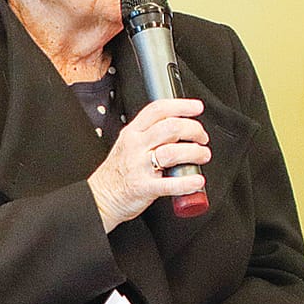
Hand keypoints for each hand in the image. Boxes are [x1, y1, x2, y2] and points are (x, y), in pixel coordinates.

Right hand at [88, 97, 209, 231]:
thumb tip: (179, 124)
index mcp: (133, 132)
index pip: (158, 109)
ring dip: (195, 152)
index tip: (197, 108)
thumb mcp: (128, 143)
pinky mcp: (144, 188)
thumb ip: (149, 132)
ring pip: (172, 152)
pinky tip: (197, 181)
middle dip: (194, 129)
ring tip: (203, 156)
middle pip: (171, 127)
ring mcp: (139, 166)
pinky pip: (169, 184)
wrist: (100, 197)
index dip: (181, 105)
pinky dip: (187, 183)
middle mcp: (136, 146)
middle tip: (202, 138)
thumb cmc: (118, 171)